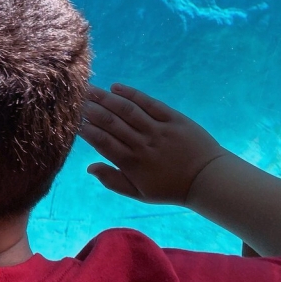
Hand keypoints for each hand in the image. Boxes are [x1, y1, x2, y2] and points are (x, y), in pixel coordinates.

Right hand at [80, 83, 228, 205]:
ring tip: (90, 89)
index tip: (72, 119)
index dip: (86, 129)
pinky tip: (116, 87)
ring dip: (106, 98)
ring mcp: (159, 130)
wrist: (208, 179)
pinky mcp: (174, 119)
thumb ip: (113, 181)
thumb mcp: (139, 194)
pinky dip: (132, 94)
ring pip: (128, 111)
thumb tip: (89, 167)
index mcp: (132, 164)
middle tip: (75, 98)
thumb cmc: (170, 188)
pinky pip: (150, 104)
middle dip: (91, 109)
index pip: (103, 142)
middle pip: (112, 123)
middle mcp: (143, 145)